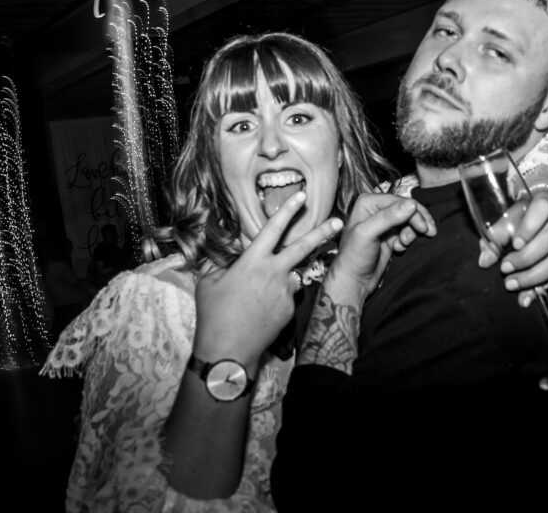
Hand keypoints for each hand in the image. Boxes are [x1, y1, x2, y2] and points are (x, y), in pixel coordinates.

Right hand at [193, 191, 342, 367]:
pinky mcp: (290, 310)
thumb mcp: (208, 283)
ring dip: (282, 280)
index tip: (302, 196)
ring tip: (256, 300)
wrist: (228, 352)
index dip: (288, 210)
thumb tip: (220, 254)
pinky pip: (287, 297)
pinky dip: (277, 299)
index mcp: (253, 261)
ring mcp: (285, 292)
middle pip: (303, 247)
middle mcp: (273, 273)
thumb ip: (218, 264)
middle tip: (340, 221)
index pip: (273, 229)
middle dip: (322, 231)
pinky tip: (260, 313)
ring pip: (291, 277)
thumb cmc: (213, 315)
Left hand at [329, 193, 435, 299]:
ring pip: (409, 221)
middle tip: (429, 233)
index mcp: (368, 203)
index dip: (415, 213)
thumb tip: (412, 204)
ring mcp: (384, 223)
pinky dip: (407, 240)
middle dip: (418, 222)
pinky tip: (399, 248)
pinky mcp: (390, 236)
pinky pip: (407, 232)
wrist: (353, 281)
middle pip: (407, 209)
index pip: (399, 201)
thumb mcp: (368, 233)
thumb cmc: (353, 256)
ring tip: (405, 243)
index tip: (424, 227)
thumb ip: (388, 217)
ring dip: (412, 232)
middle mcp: (376, 209)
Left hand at [490, 188, 547, 307]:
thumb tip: (485, 261)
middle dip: (526, 258)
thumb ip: (497, 234)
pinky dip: (546, 284)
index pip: (542, 208)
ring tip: (513, 283)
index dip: (529, 227)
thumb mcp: (512, 215)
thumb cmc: (529, 212)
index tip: (514, 244)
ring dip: (534, 276)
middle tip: (505, 269)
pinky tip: (529, 293)